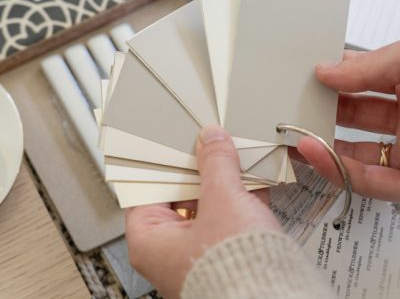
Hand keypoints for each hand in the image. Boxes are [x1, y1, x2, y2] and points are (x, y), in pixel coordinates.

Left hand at [125, 125, 280, 297]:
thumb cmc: (233, 274)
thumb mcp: (223, 201)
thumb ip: (217, 164)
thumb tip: (212, 140)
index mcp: (151, 242)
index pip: (146, 189)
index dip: (161, 162)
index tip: (174, 142)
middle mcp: (171, 251)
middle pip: (179, 195)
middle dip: (199, 168)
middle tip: (207, 142)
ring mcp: (201, 253)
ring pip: (208, 205)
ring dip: (223, 180)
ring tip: (231, 153)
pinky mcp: (228, 255)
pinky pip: (229, 218)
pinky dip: (241, 198)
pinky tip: (253, 176)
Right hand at [298, 42, 399, 200]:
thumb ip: (367, 66)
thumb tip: (326, 70)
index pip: (365, 77)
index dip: (335, 74)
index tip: (307, 74)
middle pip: (355, 117)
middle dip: (321, 111)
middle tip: (292, 104)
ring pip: (355, 155)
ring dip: (320, 145)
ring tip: (291, 131)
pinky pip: (366, 182)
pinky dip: (335, 169)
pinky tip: (310, 152)